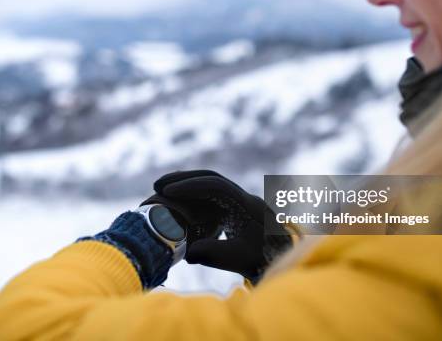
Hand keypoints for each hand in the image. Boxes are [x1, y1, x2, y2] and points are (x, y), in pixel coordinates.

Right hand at [153, 170, 293, 282]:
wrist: (283, 263)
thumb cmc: (263, 261)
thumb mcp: (239, 259)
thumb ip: (215, 254)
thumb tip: (187, 254)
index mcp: (247, 205)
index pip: (216, 186)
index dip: (190, 186)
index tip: (168, 191)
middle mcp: (244, 198)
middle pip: (211, 178)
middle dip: (184, 179)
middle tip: (158, 184)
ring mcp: (240, 202)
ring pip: (211, 184)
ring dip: (188, 185)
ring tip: (162, 190)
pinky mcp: (236, 210)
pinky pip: (212, 196)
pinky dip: (193, 196)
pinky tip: (177, 202)